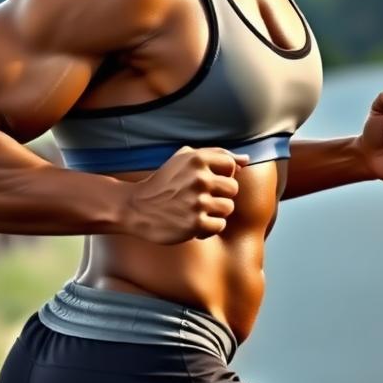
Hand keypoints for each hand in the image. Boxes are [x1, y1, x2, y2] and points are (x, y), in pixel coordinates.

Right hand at [125, 145, 250, 244]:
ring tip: (197, 211)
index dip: (223, 175)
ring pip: (228, 208)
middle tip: (202, 199)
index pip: (231, 165)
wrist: (136, 207)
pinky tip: (194, 224)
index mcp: (197, 159)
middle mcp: (199, 178)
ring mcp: (197, 201)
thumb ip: (216, 155)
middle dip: (220, 195)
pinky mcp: (194, 223)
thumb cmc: (165, 181)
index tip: (208, 182)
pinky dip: (209, 228)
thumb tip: (246, 160)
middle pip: (233, 189)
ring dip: (215, 212)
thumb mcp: (185, 159)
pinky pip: (219, 226)